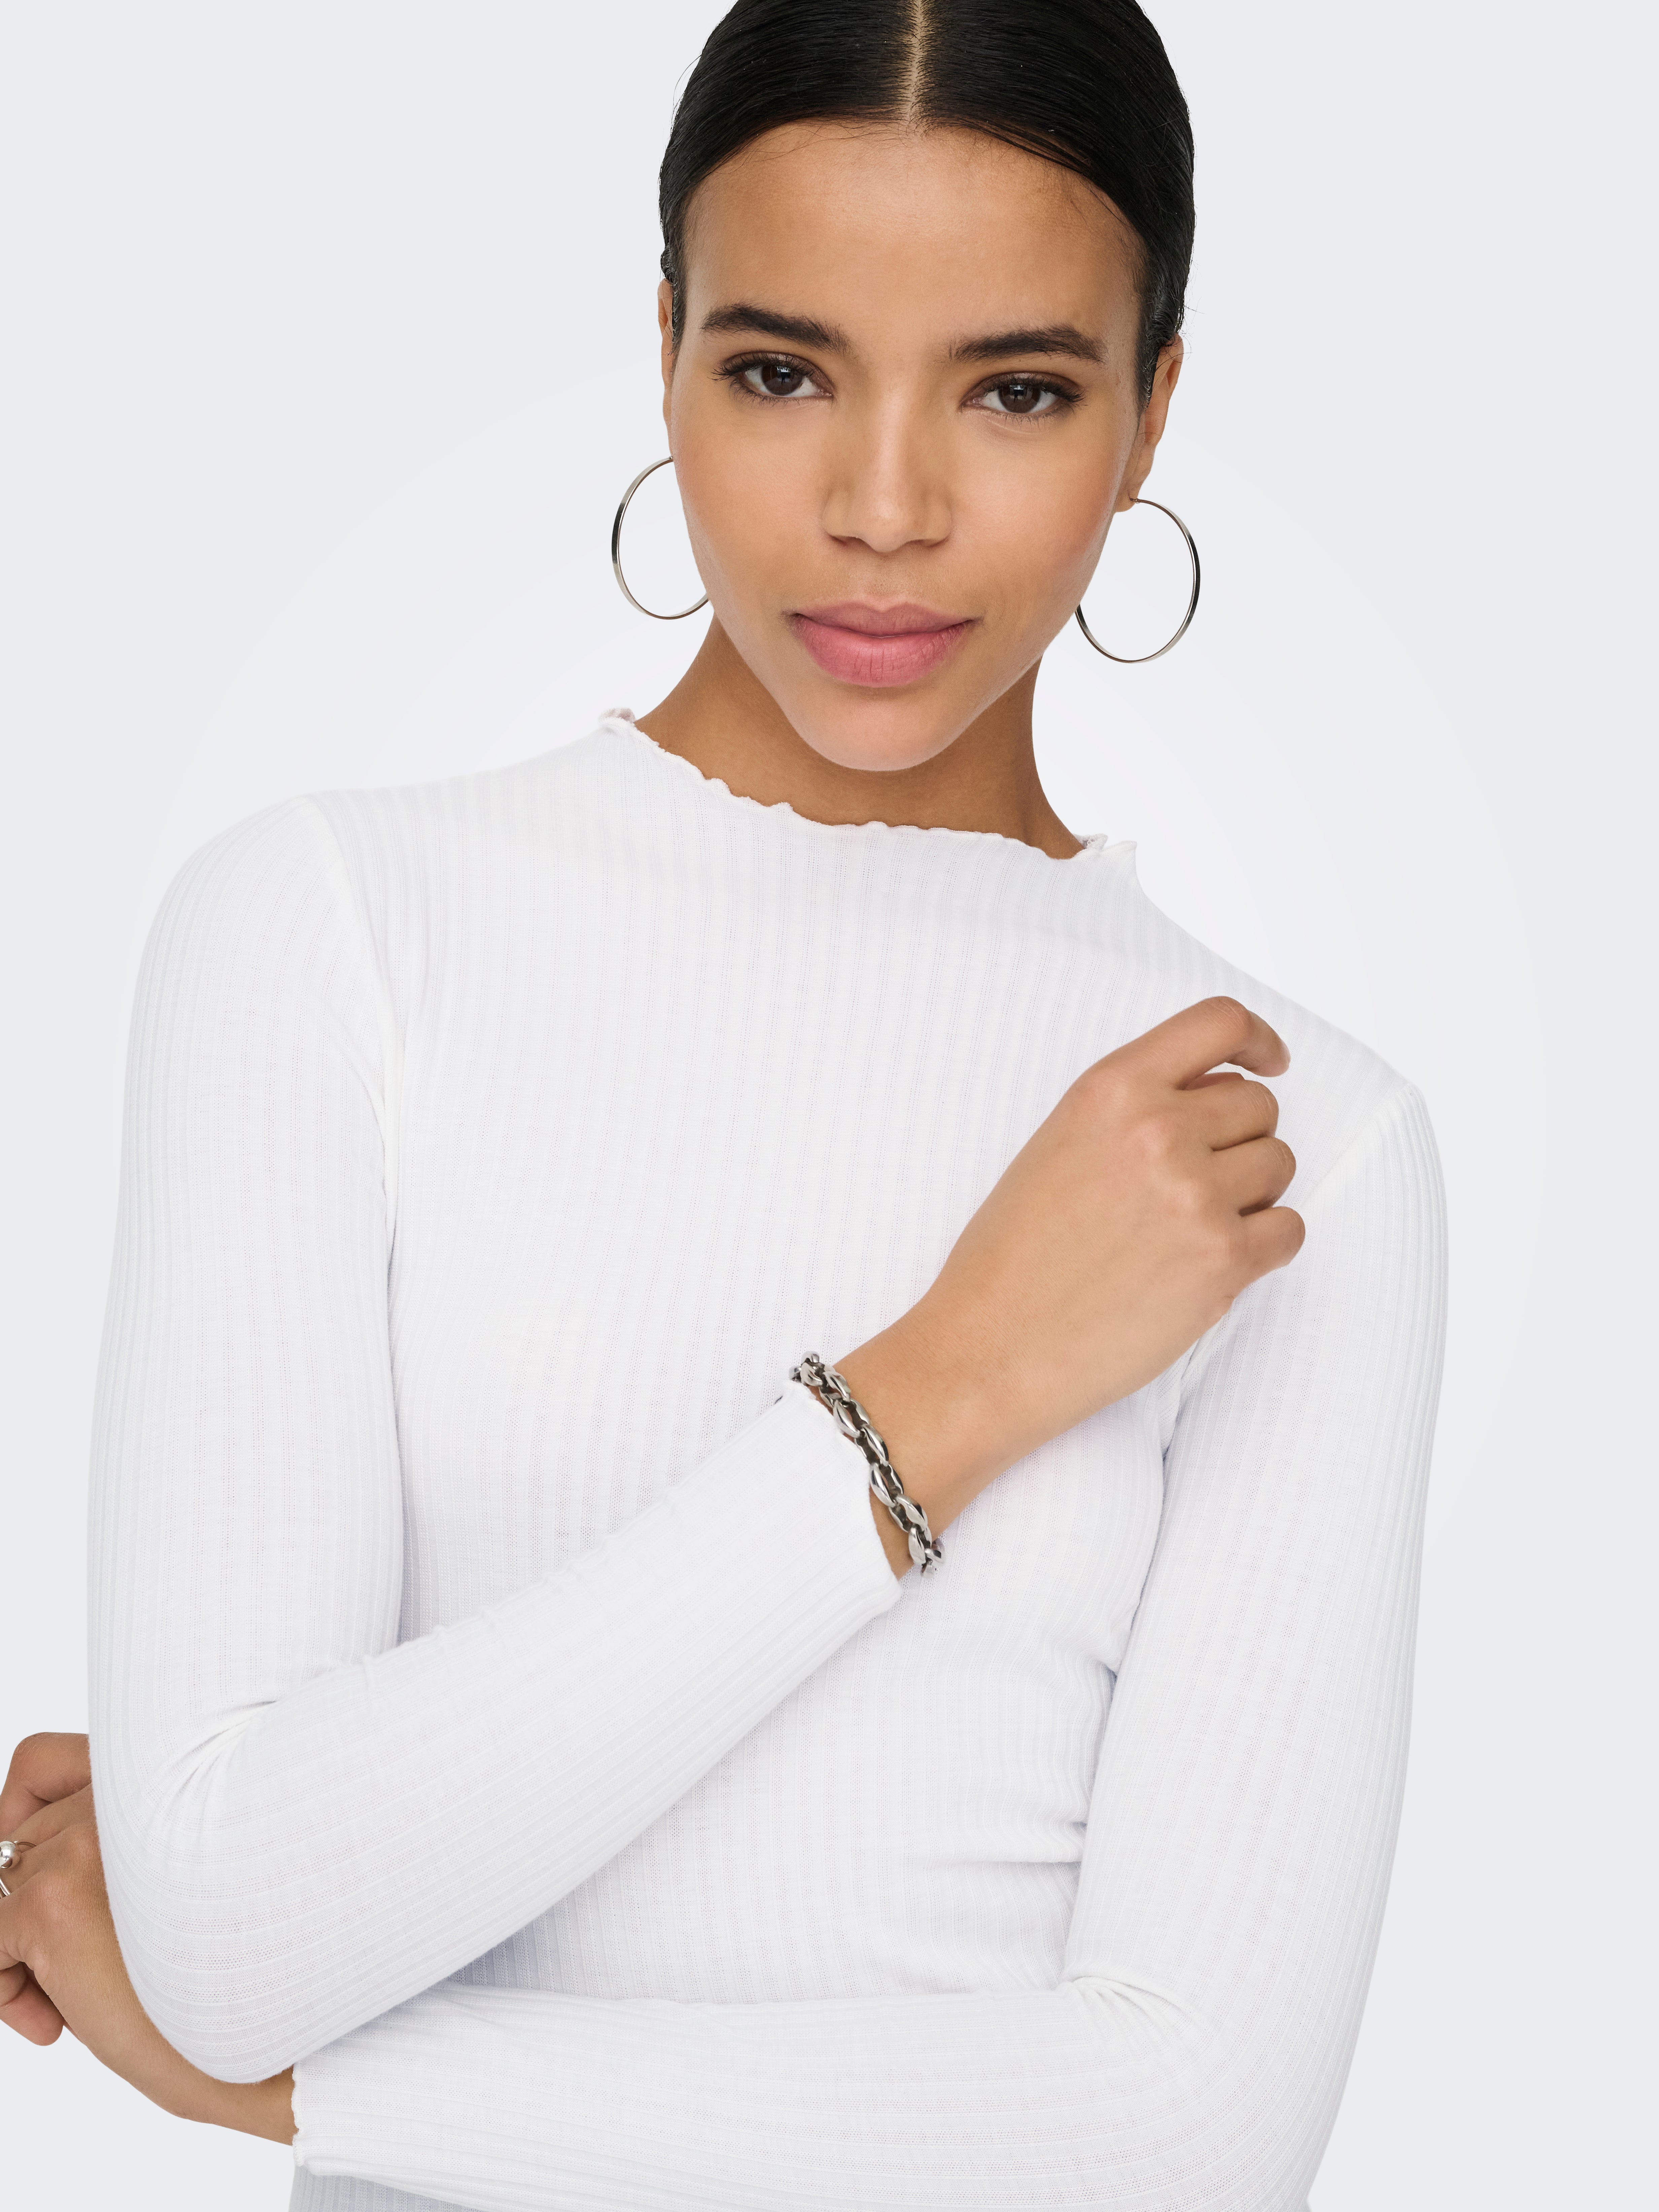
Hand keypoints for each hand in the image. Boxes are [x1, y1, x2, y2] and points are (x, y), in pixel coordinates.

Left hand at [0, 1733, 294, 2142]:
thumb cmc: (258, 1964)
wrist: (277, 2027)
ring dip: (26, 1946)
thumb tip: (45, 1864)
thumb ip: (135, 1846)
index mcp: (169, 1776)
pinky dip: (6, 1986)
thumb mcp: (197, 1877)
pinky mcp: (53, 1902)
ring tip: (74, 1998)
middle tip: (81, 1959)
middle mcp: (126, 1791)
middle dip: (38, 1898)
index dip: (33, 1814)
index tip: (57, 1871)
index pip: (46, 1759)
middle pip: (26, 1836)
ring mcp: (85, 1842)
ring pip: (7, 1885)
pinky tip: (58, 2020)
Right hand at [840, 997, 1303, 1565]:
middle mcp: (1158, 1129)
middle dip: (1239, 1143)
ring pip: (1280, 1166)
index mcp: (1111, 1088)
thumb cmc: (1013, 1257)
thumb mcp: (1059, 1145)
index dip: (1258, 1041)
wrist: (990, 1349)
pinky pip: (1290, 1230)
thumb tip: (1218, 1099)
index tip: (1269, 1064)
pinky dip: (1264, 1247)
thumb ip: (1135, 1109)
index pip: (1220, 1024)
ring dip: (1251, 1196)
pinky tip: (1209, 1265)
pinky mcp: (1222, 1259)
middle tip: (1191, 1187)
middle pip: (1259, 1107)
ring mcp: (1195, 1193)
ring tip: (1187, 1230)